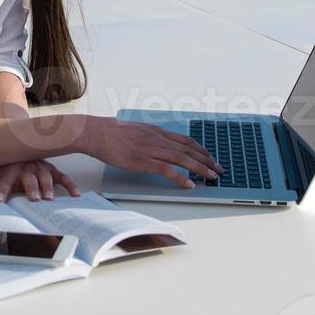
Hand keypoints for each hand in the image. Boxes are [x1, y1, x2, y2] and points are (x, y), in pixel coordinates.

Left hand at [0, 159, 81, 201]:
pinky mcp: (50, 168)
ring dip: (48, 187)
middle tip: (33, 199)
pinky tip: (75, 194)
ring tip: (50, 198)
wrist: (15, 137)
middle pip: (29, 178)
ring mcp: (39, 166)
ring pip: (45, 177)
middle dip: (31, 188)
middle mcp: (26, 166)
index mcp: (10, 167)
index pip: (5, 179)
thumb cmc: (1, 158)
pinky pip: (61, 176)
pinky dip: (70, 184)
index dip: (1, 189)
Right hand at [85, 116, 222, 188]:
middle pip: (188, 149)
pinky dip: (181, 178)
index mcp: (156, 131)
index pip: (184, 140)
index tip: (210, 156)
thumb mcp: (135, 130)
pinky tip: (189, 184)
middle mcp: (157, 138)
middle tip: (218, 169)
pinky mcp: (143, 161)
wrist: (96, 133)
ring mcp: (151, 149)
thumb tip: (156, 143)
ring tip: (211, 177)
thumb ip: (148, 137)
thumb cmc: (111, 133)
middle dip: (206, 160)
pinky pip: (167, 170)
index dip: (200, 149)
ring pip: (182, 159)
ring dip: (200, 168)